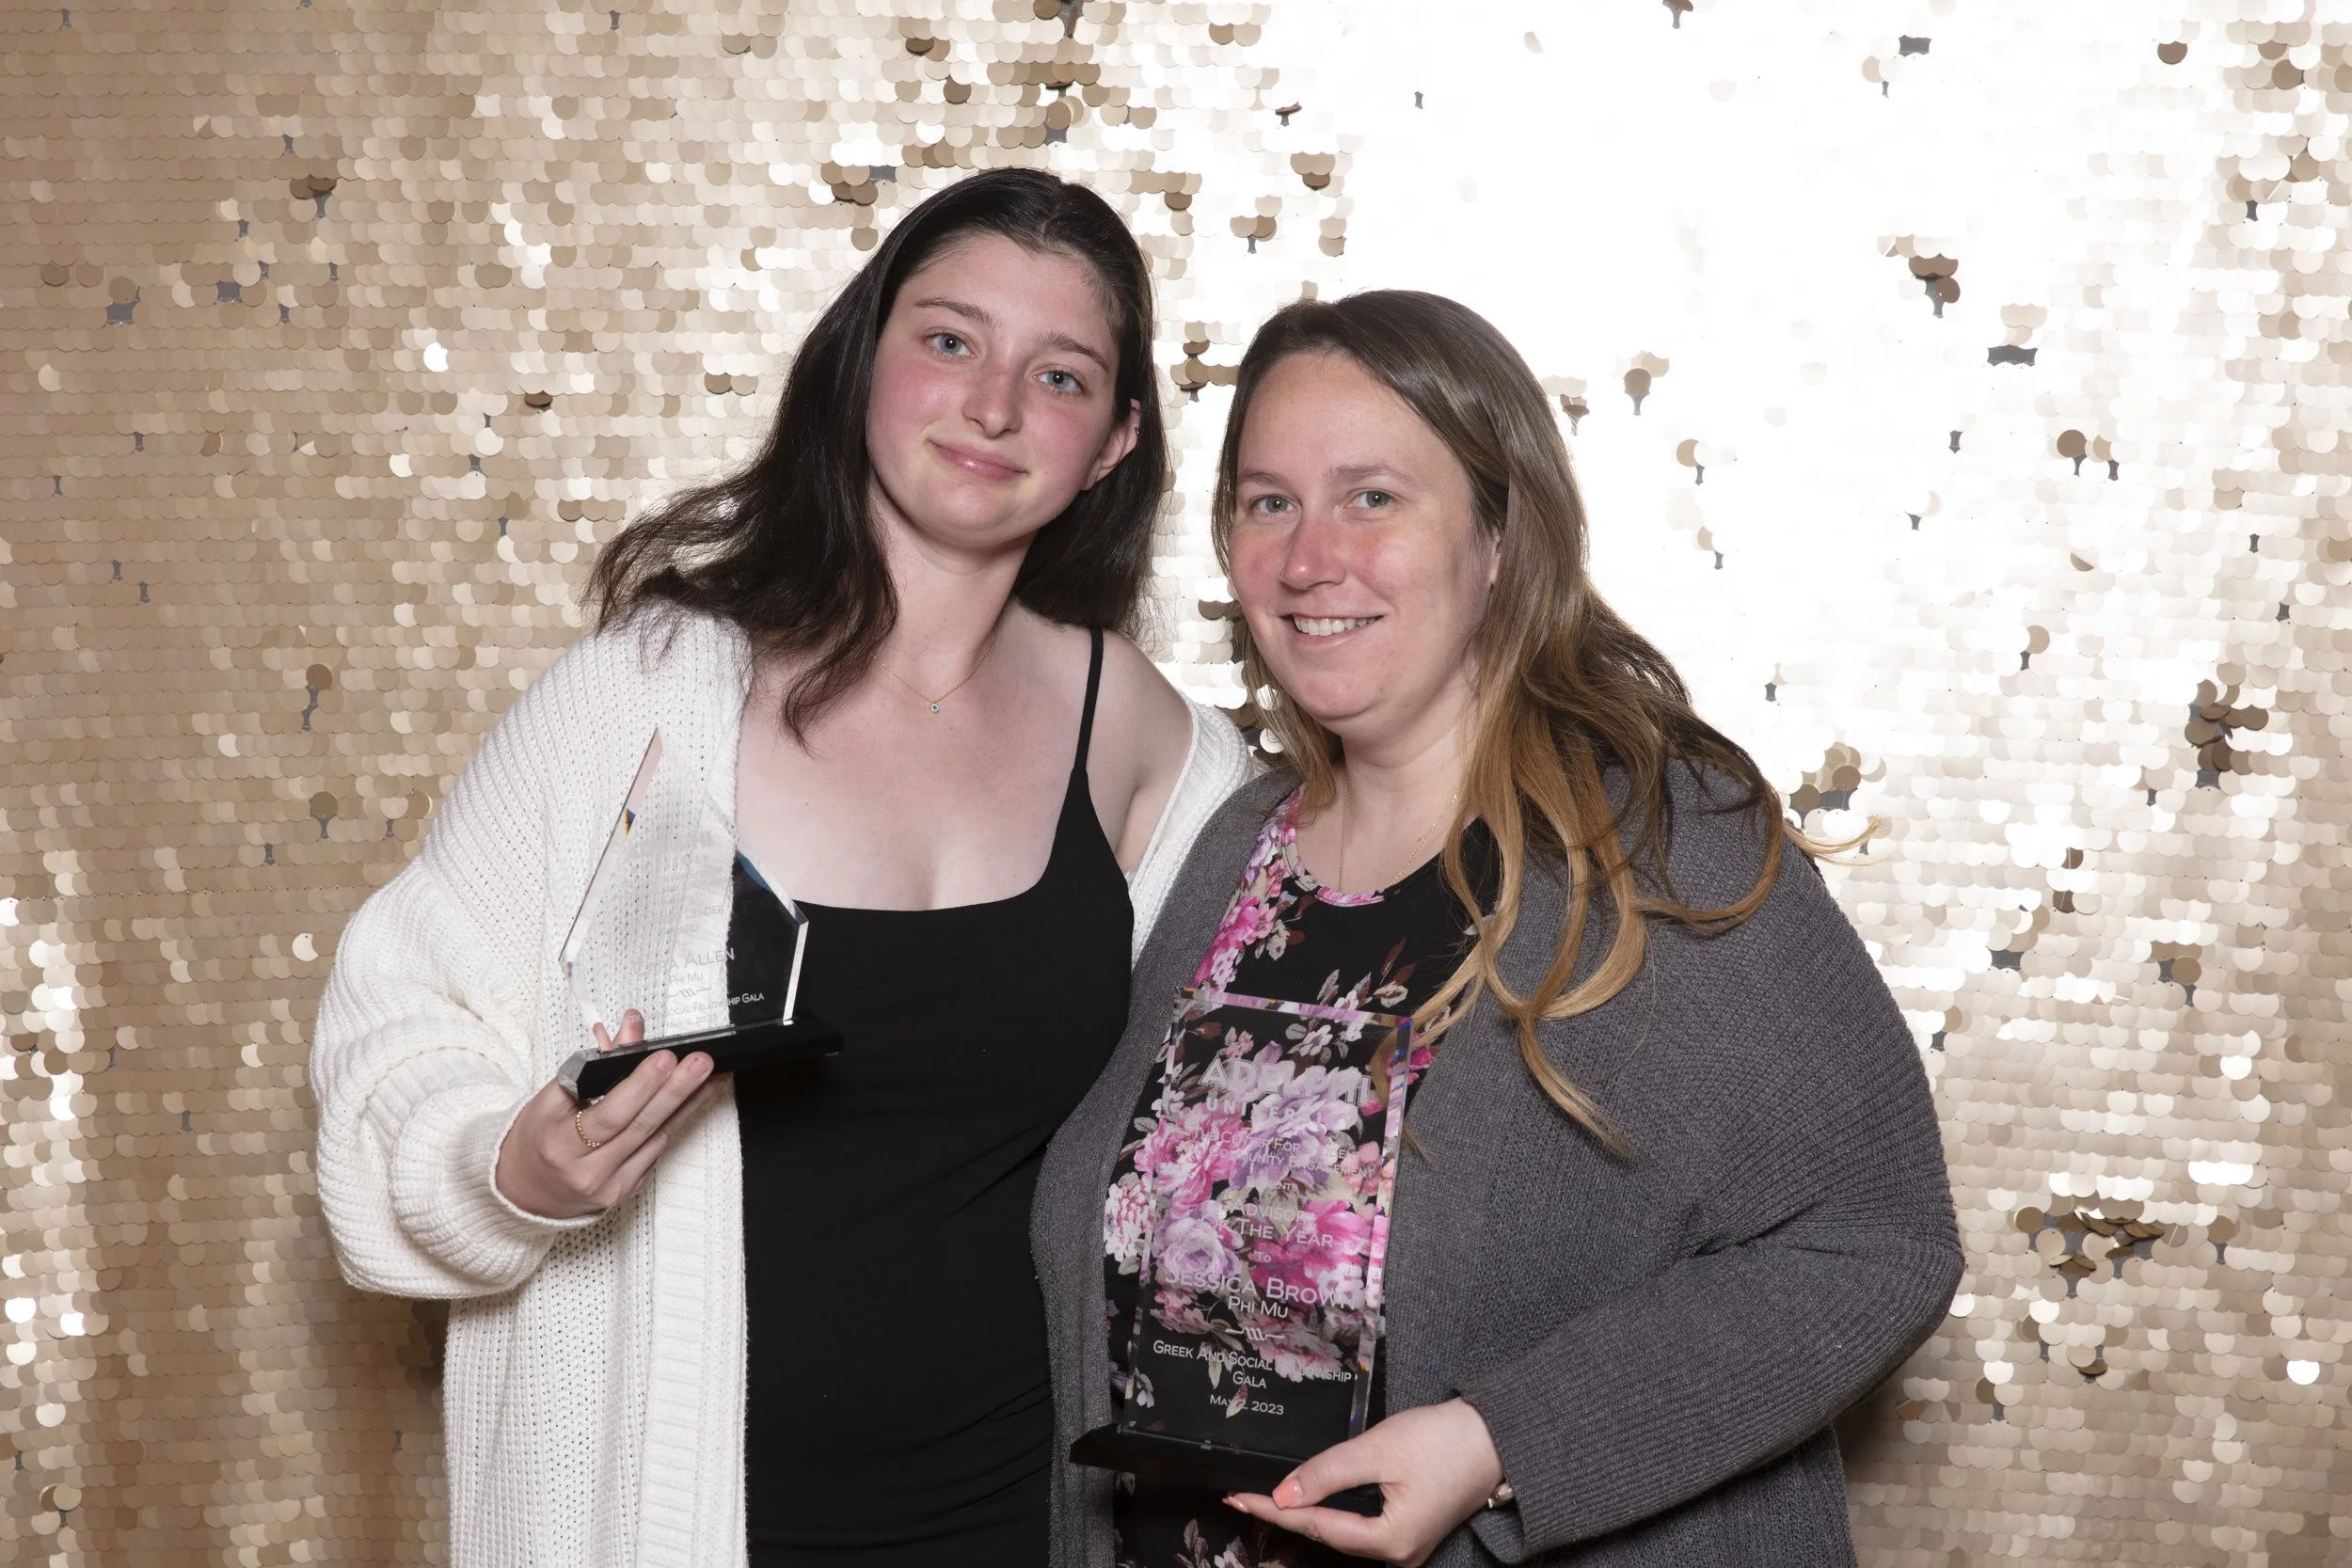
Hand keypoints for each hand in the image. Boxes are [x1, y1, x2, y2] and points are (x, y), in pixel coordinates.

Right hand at [493, 1010, 719, 1219]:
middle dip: (675, 1090)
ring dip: (687, 1103)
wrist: (526, 1189)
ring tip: (710, 1075)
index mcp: (559, 1144)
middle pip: (639, 1126)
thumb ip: (596, 1064)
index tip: (665, 1058)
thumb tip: (632, 1030)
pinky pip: (657, 1150)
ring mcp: (611, 1185)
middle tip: (700, 1062)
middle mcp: (586, 1170)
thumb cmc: (539, 1136)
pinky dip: (677, 1121)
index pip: (608, 1115)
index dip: (640, 1086)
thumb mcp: (552, 1096)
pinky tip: (696, 1099)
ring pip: (656, 1138)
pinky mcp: (628, 1190)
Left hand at [1225, 1398, 1504, 1566]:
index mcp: (1391, 1541)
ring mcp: (1408, 1546)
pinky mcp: (1413, 1531)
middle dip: (1286, 1517)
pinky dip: (1333, 1515)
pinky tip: (1312, 1503)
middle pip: (1328, 1536)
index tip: (1239, 1499)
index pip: (1316, 1527)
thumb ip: (1327, 1473)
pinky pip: (1362, 1529)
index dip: (1274, 1511)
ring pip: (1344, 1534)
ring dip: (1308, 1517)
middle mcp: (1399, 1555)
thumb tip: (1285, 1495)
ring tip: (1269, 1501)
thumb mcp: (1378, 1450)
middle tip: (1245, 1498)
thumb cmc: (1445, 1441)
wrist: (1498, 1437)